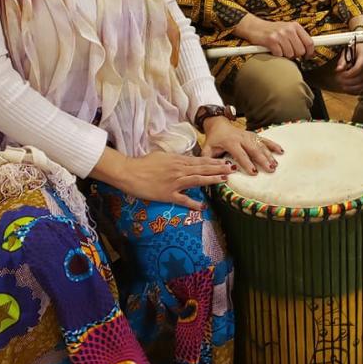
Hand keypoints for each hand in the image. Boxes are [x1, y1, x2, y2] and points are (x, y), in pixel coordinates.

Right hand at [96, 149, 232, 211]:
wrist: (130, 172)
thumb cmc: (144, 163)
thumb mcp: (163, 156)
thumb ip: (176, 159)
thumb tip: (185, 160)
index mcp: (178, 161)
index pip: (200, 161)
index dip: (214, 161)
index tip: (226, 161)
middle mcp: (179, 170)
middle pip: (203, 169)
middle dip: (219, 169)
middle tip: (233, 169)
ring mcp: (174, 183)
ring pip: (197, 180)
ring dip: (212, 180)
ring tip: (224, 180)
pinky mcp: (167, 195)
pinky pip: (183, 200)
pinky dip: (193, 203)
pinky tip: (203, 206)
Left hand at [200, 116, 282, 174]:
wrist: (219, 124)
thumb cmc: (214, 139)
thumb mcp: (207, 148)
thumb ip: (208, 158)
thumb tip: (211, 169)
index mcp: (230, 142)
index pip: (240, 154)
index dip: (247, 163)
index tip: (254, 172)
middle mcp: (241, 138)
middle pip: (254, 149)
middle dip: (263, 159)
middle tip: (270, 169)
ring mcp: (249, 136)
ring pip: (261, 145)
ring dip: (269, 154)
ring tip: (275, 164)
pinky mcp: (254, 135)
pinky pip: (265, 139)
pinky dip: (273, 145)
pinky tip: (281, 151)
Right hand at [236, 14, 313, 58]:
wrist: (254, 27)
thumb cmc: (272, 30)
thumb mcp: (287, 29)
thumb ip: (298, 37)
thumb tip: (309, 50)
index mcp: (295, 26)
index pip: (309, 42)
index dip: (310, 52)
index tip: (308, 56)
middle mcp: (289, 29)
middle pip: (300, 50)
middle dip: (295, 55)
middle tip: (289, 52)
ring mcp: (280, 34)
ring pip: (290, 54)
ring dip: (285, 55)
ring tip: (280, 49)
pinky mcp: (271, 40)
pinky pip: (279, 54)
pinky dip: (276, 54)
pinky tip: (273, 49)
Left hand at [329, 41, 362, 94]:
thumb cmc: (357, 48)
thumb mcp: (348, 51)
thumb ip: (343, 61)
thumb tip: (338, 69)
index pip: (357, 69)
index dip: (347, 74)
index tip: (339, 75)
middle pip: (361, 78)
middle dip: (348, 82)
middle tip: (339, 81)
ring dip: (352, 87)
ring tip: (343, 86)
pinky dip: (357, 89)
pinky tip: (350, 88)